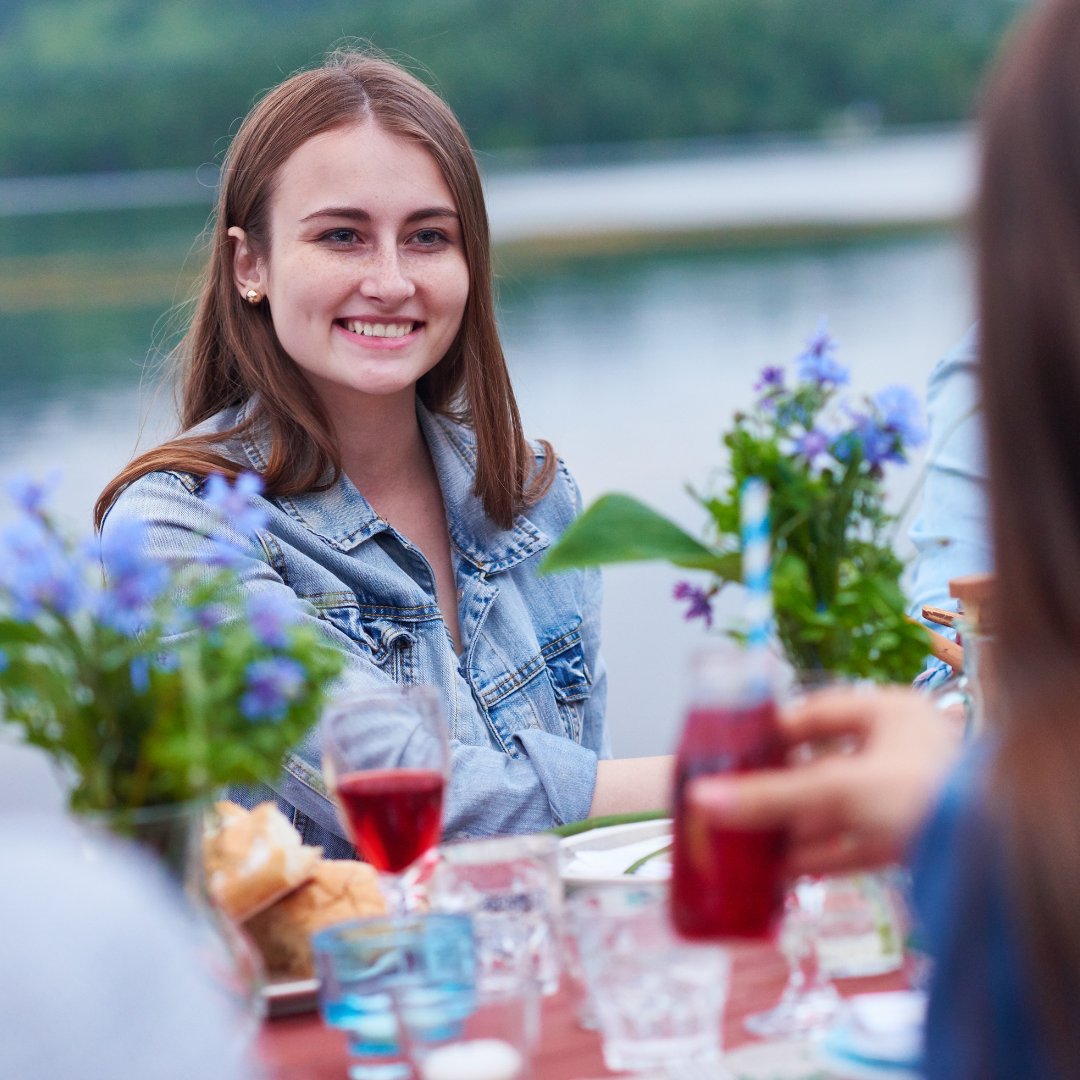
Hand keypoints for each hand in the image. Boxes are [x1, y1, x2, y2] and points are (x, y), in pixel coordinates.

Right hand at [688, 687, 960, 876]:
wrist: (993, 858)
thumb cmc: (925, 794)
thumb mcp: (839, 788)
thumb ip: (770, 797)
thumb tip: (699, 800)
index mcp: (889, 711)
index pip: (814, 712)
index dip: (770, 733)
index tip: (732, 753)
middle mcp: (899, 747)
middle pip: (820, 764)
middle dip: (777, 790)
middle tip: (735, 803)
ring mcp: (907, 793)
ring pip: (835, 807)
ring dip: (793, 828)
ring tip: (748, 844)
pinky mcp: (911, 835)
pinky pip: (852, 840)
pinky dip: (818, 854)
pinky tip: (780, 872)